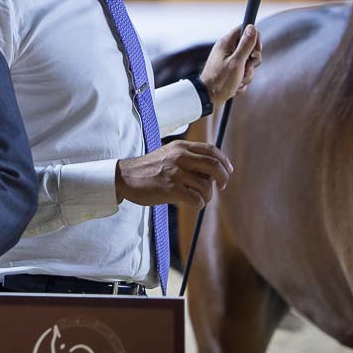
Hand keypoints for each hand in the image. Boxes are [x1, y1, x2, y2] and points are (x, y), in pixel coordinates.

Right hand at [116, 140, 232, 209]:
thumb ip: (188, 158)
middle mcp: (180, 157)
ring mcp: (175, 173)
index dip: (224, 161)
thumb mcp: (169, 155)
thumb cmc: (148, 169)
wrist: (125, 177)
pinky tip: (193, 205)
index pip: (211, 150)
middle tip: (221, 186)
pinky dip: (199, 205)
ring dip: (208, 196)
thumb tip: (212, 172)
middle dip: (223, 178)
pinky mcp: (170, 189)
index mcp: (181, 147)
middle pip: (214, 165)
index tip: (228, 171)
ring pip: (206, 186)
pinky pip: (196, 199)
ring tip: (201, 199)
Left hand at [199, 24, 262, 107]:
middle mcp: (227, 50)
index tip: (257, 50)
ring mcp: (228, 61)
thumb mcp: (236, 62)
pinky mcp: (230, 71)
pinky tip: (235, 87)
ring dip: (247, 74)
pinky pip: (243, 73)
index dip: (254, 38)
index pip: (244, 29)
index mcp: (226, 43)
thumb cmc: (220, 81)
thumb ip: (245, 45)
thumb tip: (252, 26)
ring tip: (238, 81)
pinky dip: (242, 81)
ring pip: (248, 63)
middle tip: (246, 69)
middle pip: (250, 48)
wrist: (208, 99)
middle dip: (252, 62)